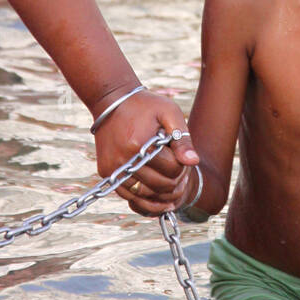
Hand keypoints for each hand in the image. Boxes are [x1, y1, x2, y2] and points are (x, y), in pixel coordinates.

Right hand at [92, 89, 197, 212]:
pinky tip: (157, 196)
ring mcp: (112, 168)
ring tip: (172, 187)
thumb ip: (182, 139)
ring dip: (161, 194)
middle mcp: (123, 160)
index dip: (182, 166)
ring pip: (143, 195)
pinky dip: (144, 199)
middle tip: (181, 174)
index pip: (172, 169)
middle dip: (175, 182)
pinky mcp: (105, 172)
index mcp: (139, 144)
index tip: (182, 158)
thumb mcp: (169, 113)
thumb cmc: (144, 106)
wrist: (110, 101)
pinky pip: (128, 195)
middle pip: (159, 186)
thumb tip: (193, 162)